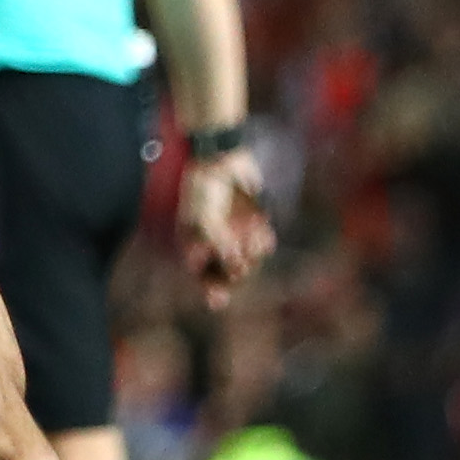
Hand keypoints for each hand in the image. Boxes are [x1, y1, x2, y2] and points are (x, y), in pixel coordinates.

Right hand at [177, 150, 274, 306]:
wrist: (222, 159)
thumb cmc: (205, 188)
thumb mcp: (204, 218)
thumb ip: (217, 244)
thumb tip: (234, 265)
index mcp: (196, 245)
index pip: (204, 276)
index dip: (210, 290)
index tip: (218, 300)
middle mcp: (217, 245)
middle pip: (230, 275)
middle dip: (237, 271)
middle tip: (240, 263)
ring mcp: (236, 236)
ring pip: (250, 262)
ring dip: (253, 254)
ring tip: (252, 235)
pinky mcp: (254, 226)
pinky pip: (263, 246)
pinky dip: (263, 240)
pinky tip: (260, 226)